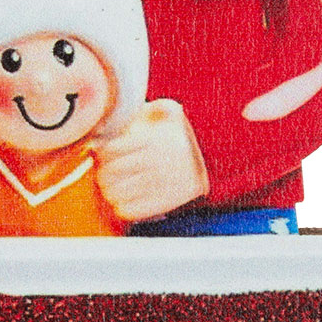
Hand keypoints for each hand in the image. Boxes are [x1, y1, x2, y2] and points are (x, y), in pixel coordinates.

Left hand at [95, 99, 209, 222]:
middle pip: (108, 174)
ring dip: (110, 189)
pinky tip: (124, 198)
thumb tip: (114, 118)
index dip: (101, 151)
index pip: (109, 150)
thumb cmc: (185, 133)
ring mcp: (159, 185)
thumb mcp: (168, 111)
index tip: (103, 152)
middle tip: (104, 170)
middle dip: (103, 171)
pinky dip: (121, 206)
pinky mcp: (164, 203)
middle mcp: (155, 163)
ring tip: (113, 184)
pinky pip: (129, 210)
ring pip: (115, 194)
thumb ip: (143, 110)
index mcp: (153, 140)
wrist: (219, 158)